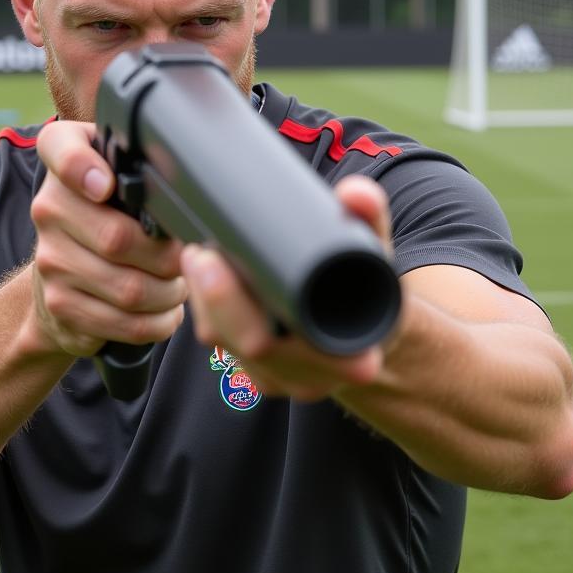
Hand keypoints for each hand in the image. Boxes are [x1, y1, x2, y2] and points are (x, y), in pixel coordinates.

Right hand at [30, 121, 187, 356]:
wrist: (60, 277)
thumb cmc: (107, 218)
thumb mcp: (118, 176)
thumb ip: (140, 165)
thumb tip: (188, 184)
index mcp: (65, 165)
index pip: (61, 149)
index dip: (81, 166)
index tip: (106, 186)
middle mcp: (48, 208)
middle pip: (119, 238)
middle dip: (168, 256)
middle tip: (187, 259)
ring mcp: (51, 260)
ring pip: (129, 288)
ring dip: (169, 293)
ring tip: (178, 286)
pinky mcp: (61, 305)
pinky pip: (124, 322)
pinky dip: (159, 321)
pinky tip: (166, 312)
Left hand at [182, 175, 398, 402]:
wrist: (370, 332)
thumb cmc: (370, 291)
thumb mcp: (377, 255)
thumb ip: (370, 219)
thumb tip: (355, 192)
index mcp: (349, 357)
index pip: (296, 343)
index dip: (245, 309)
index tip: (221, 262)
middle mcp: (314, 377)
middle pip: (251, 346)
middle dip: (217, 299)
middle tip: (200, 253)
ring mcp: (283, 380)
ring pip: (228, 346)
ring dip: (205, 301)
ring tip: (196, 255)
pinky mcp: (260, 374)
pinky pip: (223, 346)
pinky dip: (208, 310)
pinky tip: (199, 277)